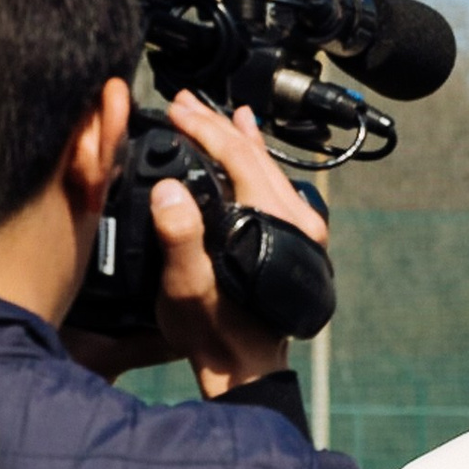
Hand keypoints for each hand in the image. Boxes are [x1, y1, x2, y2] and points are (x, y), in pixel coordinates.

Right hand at [149, 94, 329, 395]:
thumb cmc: (214, 331)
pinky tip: (245, 143)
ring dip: (234, 136)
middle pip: (253, 154)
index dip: (202, 129)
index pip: (236, 156)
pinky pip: (272, 182)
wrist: (243, 366)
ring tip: (213, 111)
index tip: (174, 109)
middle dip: (215, 123)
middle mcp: (296, 218)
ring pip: (266, 165)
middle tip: (183, 101)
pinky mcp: (293, 235)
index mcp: (272, 222)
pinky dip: (253, 158)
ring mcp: (299, 226)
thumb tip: (169, 190)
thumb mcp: (186, 286)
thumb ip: (179, 236)